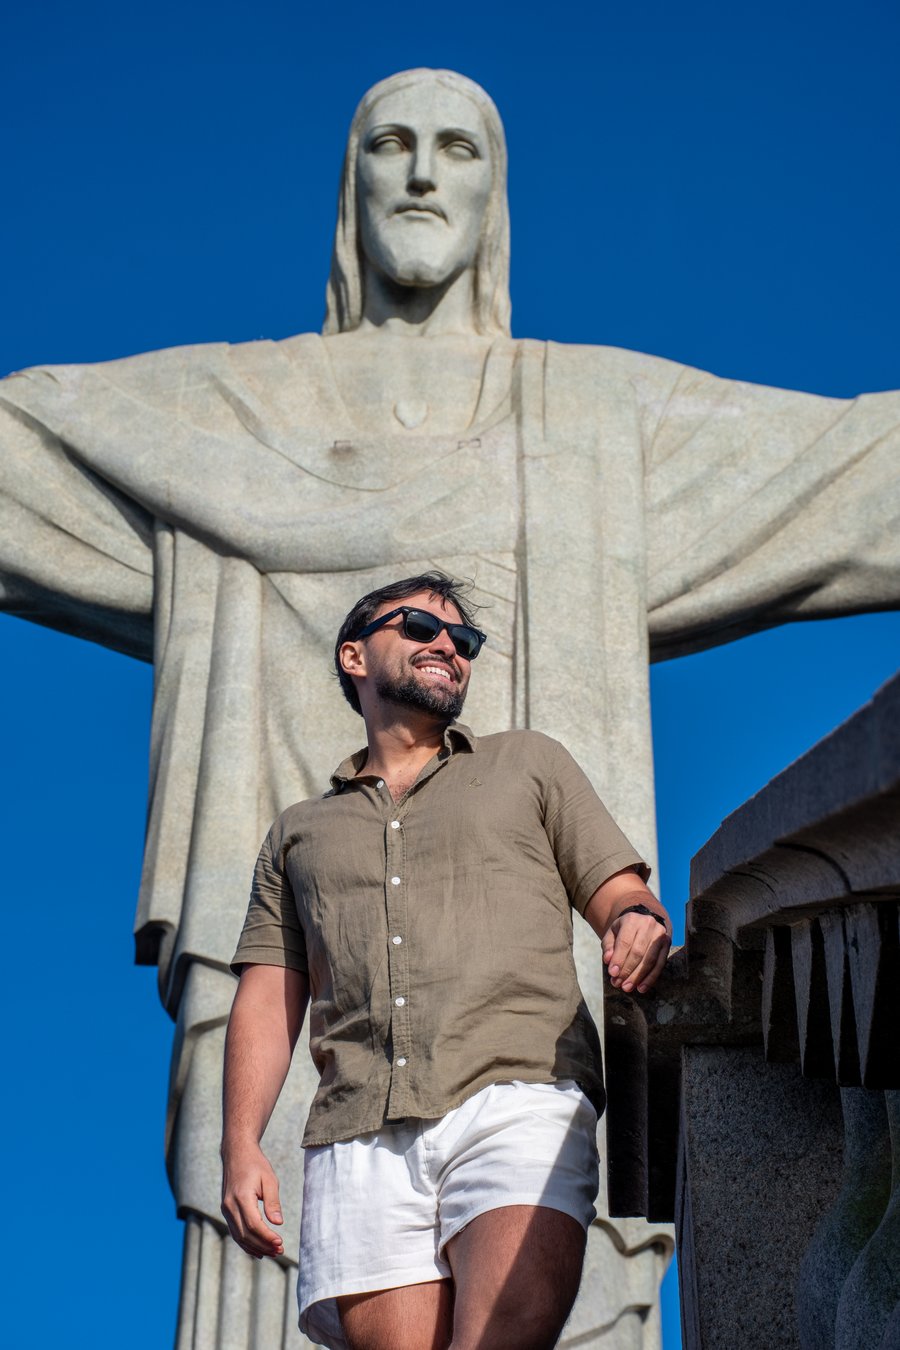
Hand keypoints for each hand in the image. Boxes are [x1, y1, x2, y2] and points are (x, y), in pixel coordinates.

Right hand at [221, 1143, 285, 1259]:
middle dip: (263, 1246)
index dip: (267, 1237)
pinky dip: (246, 1243)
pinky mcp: (226, 1211)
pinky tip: (258, 1250)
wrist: (237, 1153)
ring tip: (273, 1253)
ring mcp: (226, 1209)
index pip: (253, 1225)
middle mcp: (230, 1206)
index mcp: (241, 1197)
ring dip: (255, 1247)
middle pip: (245, 1235)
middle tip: (280, 1251)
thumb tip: (278, 1223)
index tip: (281, 1243)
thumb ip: (273, 1202)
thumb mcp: (269, 1179)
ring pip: (239, 1237)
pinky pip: (235, 1232)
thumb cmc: (256, 1165)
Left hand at [602, 910, 670, 994]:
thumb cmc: (623, 931)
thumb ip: (608, 946)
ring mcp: (660, 934)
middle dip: (627, 971)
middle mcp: (648, 924)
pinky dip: (650, 978)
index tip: (612, 974)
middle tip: (618, 984)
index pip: (625, 942)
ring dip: (638, 977)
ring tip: (627, 987)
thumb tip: (608, 960)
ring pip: (650, 960)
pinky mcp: (667, 943)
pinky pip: (660, 964)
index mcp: (631, 920)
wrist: (641, 921)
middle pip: (638, 952)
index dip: (619, 959)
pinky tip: (641, 988)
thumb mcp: (611, 934)